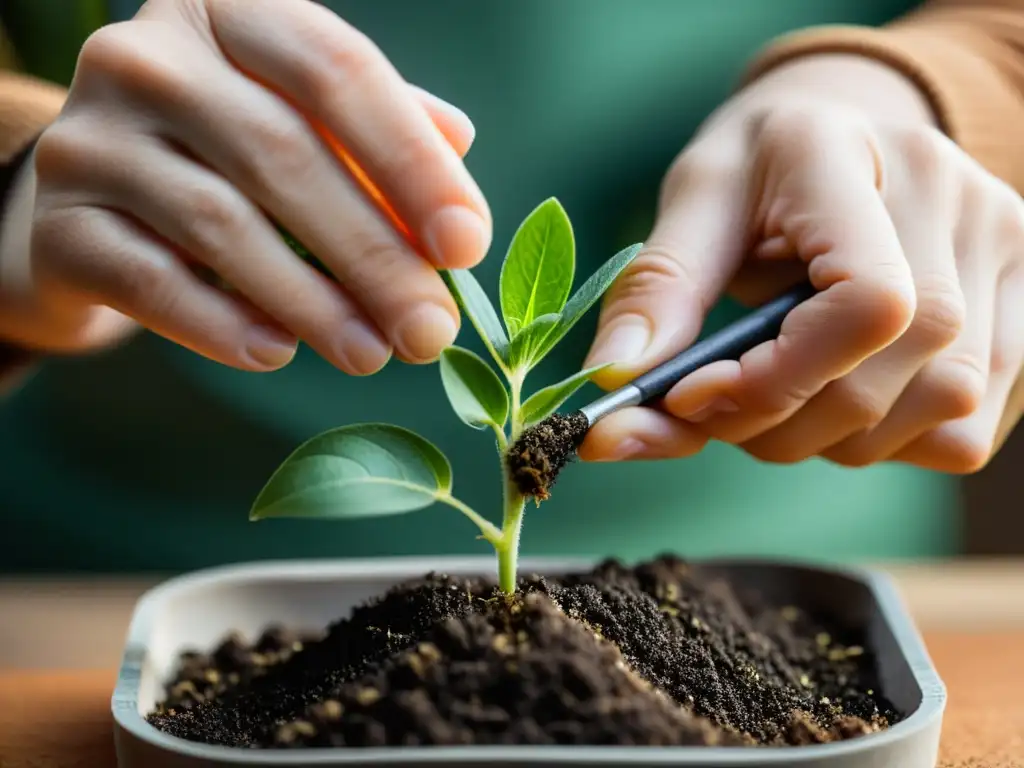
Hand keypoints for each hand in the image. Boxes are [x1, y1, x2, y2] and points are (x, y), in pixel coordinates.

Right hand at [0, 0, 488, 372]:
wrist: (98, 205)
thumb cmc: (229, 160)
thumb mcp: (303, 122)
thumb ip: (379, 132)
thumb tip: (459, 144)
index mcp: (230, 12)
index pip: (337, 71)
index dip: (412, 162)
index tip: (466, 245)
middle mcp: (148, 57)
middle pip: (285, 156)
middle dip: (374, 255)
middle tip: (430, 329)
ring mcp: (91, 137)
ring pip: (222, 224)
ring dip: (312, 302)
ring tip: (373, 354)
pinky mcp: (57, 223)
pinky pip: (153, 282)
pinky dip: (223, 324)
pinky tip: (277, 353)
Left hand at [580, 54, 1023, 473]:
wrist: (842, 130)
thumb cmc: (760, 169)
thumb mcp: (693, 203)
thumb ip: (657, 291)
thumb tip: (614, 383)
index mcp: (847, 160)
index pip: (867, 304)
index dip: (781, 379)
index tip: (699, 395)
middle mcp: (951, 199)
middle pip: (899, 377)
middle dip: (783, 425)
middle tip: (720, 408)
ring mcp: (1004, 250)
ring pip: (939, 415)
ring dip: (835, 440)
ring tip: (782, 396)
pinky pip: (967, 429)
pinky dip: (890, 441)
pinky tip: (844, 394)